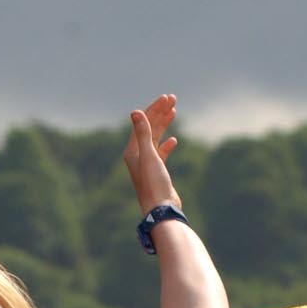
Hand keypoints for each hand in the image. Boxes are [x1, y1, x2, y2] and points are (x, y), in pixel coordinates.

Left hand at [123, 94, 180, 213]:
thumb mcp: (149, 156)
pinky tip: (173, 140)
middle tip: (173, 98)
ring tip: (173, 110)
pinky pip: (160, 153)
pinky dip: (166, 145)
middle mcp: (137, 155)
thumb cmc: (153, 184)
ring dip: (164, 124)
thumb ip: (143, 133)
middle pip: (149, 128)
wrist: (160, 209)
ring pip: (155, 138)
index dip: (154, 108)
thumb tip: (136, 112)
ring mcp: (147, 164)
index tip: (167, 98)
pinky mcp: (156, 172)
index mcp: (132, 150)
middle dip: (160, 112)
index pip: (143, 123)